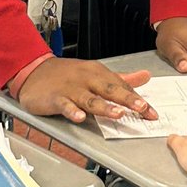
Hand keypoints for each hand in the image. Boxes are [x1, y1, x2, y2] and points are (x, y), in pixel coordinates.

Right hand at [17, 58, 157, 124]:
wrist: (34, 70)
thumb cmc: (68, 74)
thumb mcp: (96, 73)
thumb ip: (122, 78)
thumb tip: (146, 76)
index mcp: (99, 73)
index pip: (122, 87)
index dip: (138, 100)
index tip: (152, 113)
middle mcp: (87, 79)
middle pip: (110, 89)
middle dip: (127, 99)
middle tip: (142, 108)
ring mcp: (71, 89)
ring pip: (90, 98)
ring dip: (104, 106)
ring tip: (118, 114)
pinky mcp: (55, 98)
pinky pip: (65, 105)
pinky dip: (72, 111)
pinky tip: (79, 117)